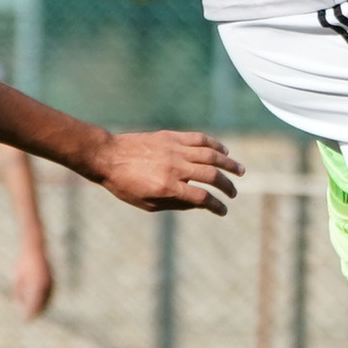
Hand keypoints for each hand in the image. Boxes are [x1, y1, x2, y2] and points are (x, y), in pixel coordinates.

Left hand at [9, 238, 53, 320]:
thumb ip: (18, 291)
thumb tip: (19, 303)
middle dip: (36, 312)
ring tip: (34, 313)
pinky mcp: (52, 278)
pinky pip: (50, 293)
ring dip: (41, 307)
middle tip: (28, 319)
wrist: (34, 245)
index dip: (29, 314)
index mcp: (36, 284)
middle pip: (42, 305)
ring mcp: (51, 281)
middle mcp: (46, 284)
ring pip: (48, 300)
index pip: (34, 305)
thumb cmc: (23, 260)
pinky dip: (45, 300)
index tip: (25, 320)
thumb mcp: (17, 277)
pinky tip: (39, 302)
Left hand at [90, 129, 242, 214]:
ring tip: (240, 170)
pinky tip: (223, 151)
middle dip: (227, 185)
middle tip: (233, 192)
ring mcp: (174, 149)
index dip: (216, 206)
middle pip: (211, 176)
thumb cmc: (124, 185)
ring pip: (210, 155)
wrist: (107, 156)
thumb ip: (176, 204)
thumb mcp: (148, 203)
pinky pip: (198, 139)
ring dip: (228, 163)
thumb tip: (200, 203)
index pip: (201, 197)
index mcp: (167, 187)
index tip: (223, 210)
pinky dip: (214, 144)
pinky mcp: (171, 137)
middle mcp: (174, 167)